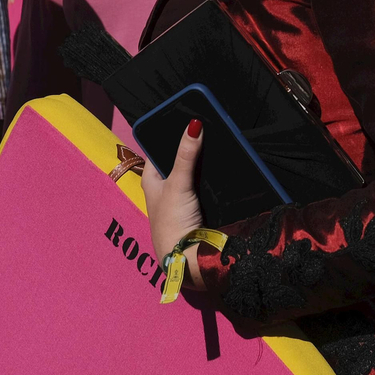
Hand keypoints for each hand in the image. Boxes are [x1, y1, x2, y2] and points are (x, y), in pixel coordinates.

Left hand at [142, 120, 206, 290]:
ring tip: (219, 139)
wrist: (187, 258)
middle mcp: (164, 186)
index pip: (158, 148)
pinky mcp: (197, 206)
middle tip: (208, 125)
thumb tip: (193, 124)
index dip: (170, 133)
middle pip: (178, 159)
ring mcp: (182, 197)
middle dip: (191, 146)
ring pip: (194, 171)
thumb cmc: (172, 221)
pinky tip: (223, 165)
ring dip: (204, 161)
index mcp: (151, 179)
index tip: (187, 116)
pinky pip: (205, 184)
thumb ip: (186, 155)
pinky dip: (212, 176)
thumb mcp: (178, 184)